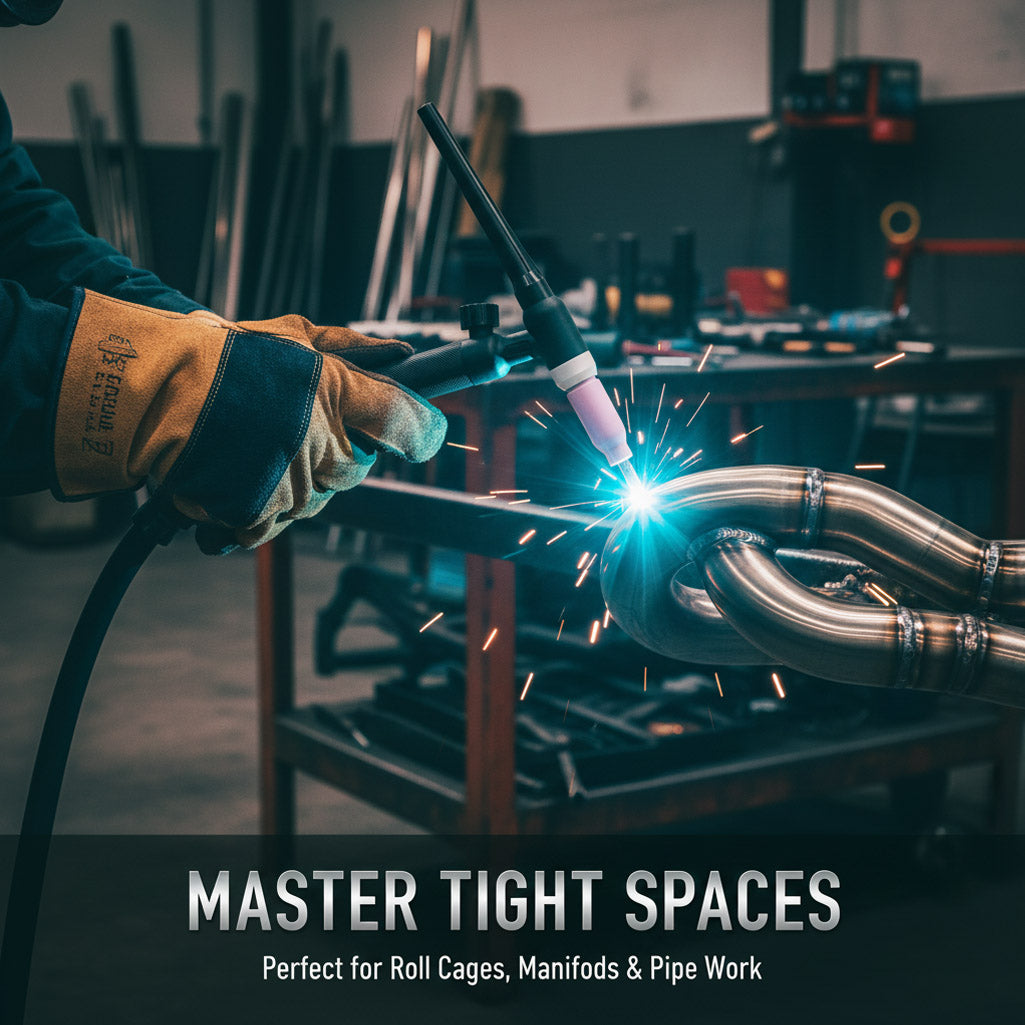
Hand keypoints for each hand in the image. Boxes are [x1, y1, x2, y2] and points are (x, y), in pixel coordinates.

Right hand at [52, 290, 446, 548]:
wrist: (149, 393)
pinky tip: (242, 474)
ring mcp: (290, 484)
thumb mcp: (290, 335)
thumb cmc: (219, 357)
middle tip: (304, 429)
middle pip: (360, 468)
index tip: (425, 435)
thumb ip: (351, 347)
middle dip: (343, 453)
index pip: (404, 422)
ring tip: (261, 445)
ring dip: (301, 479)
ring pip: (320, 498)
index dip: (423, 432)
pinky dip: (264, 505)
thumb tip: (400, 354)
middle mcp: (319, 442)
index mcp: (334, 393)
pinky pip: (278, 522)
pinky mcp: (258, 515)